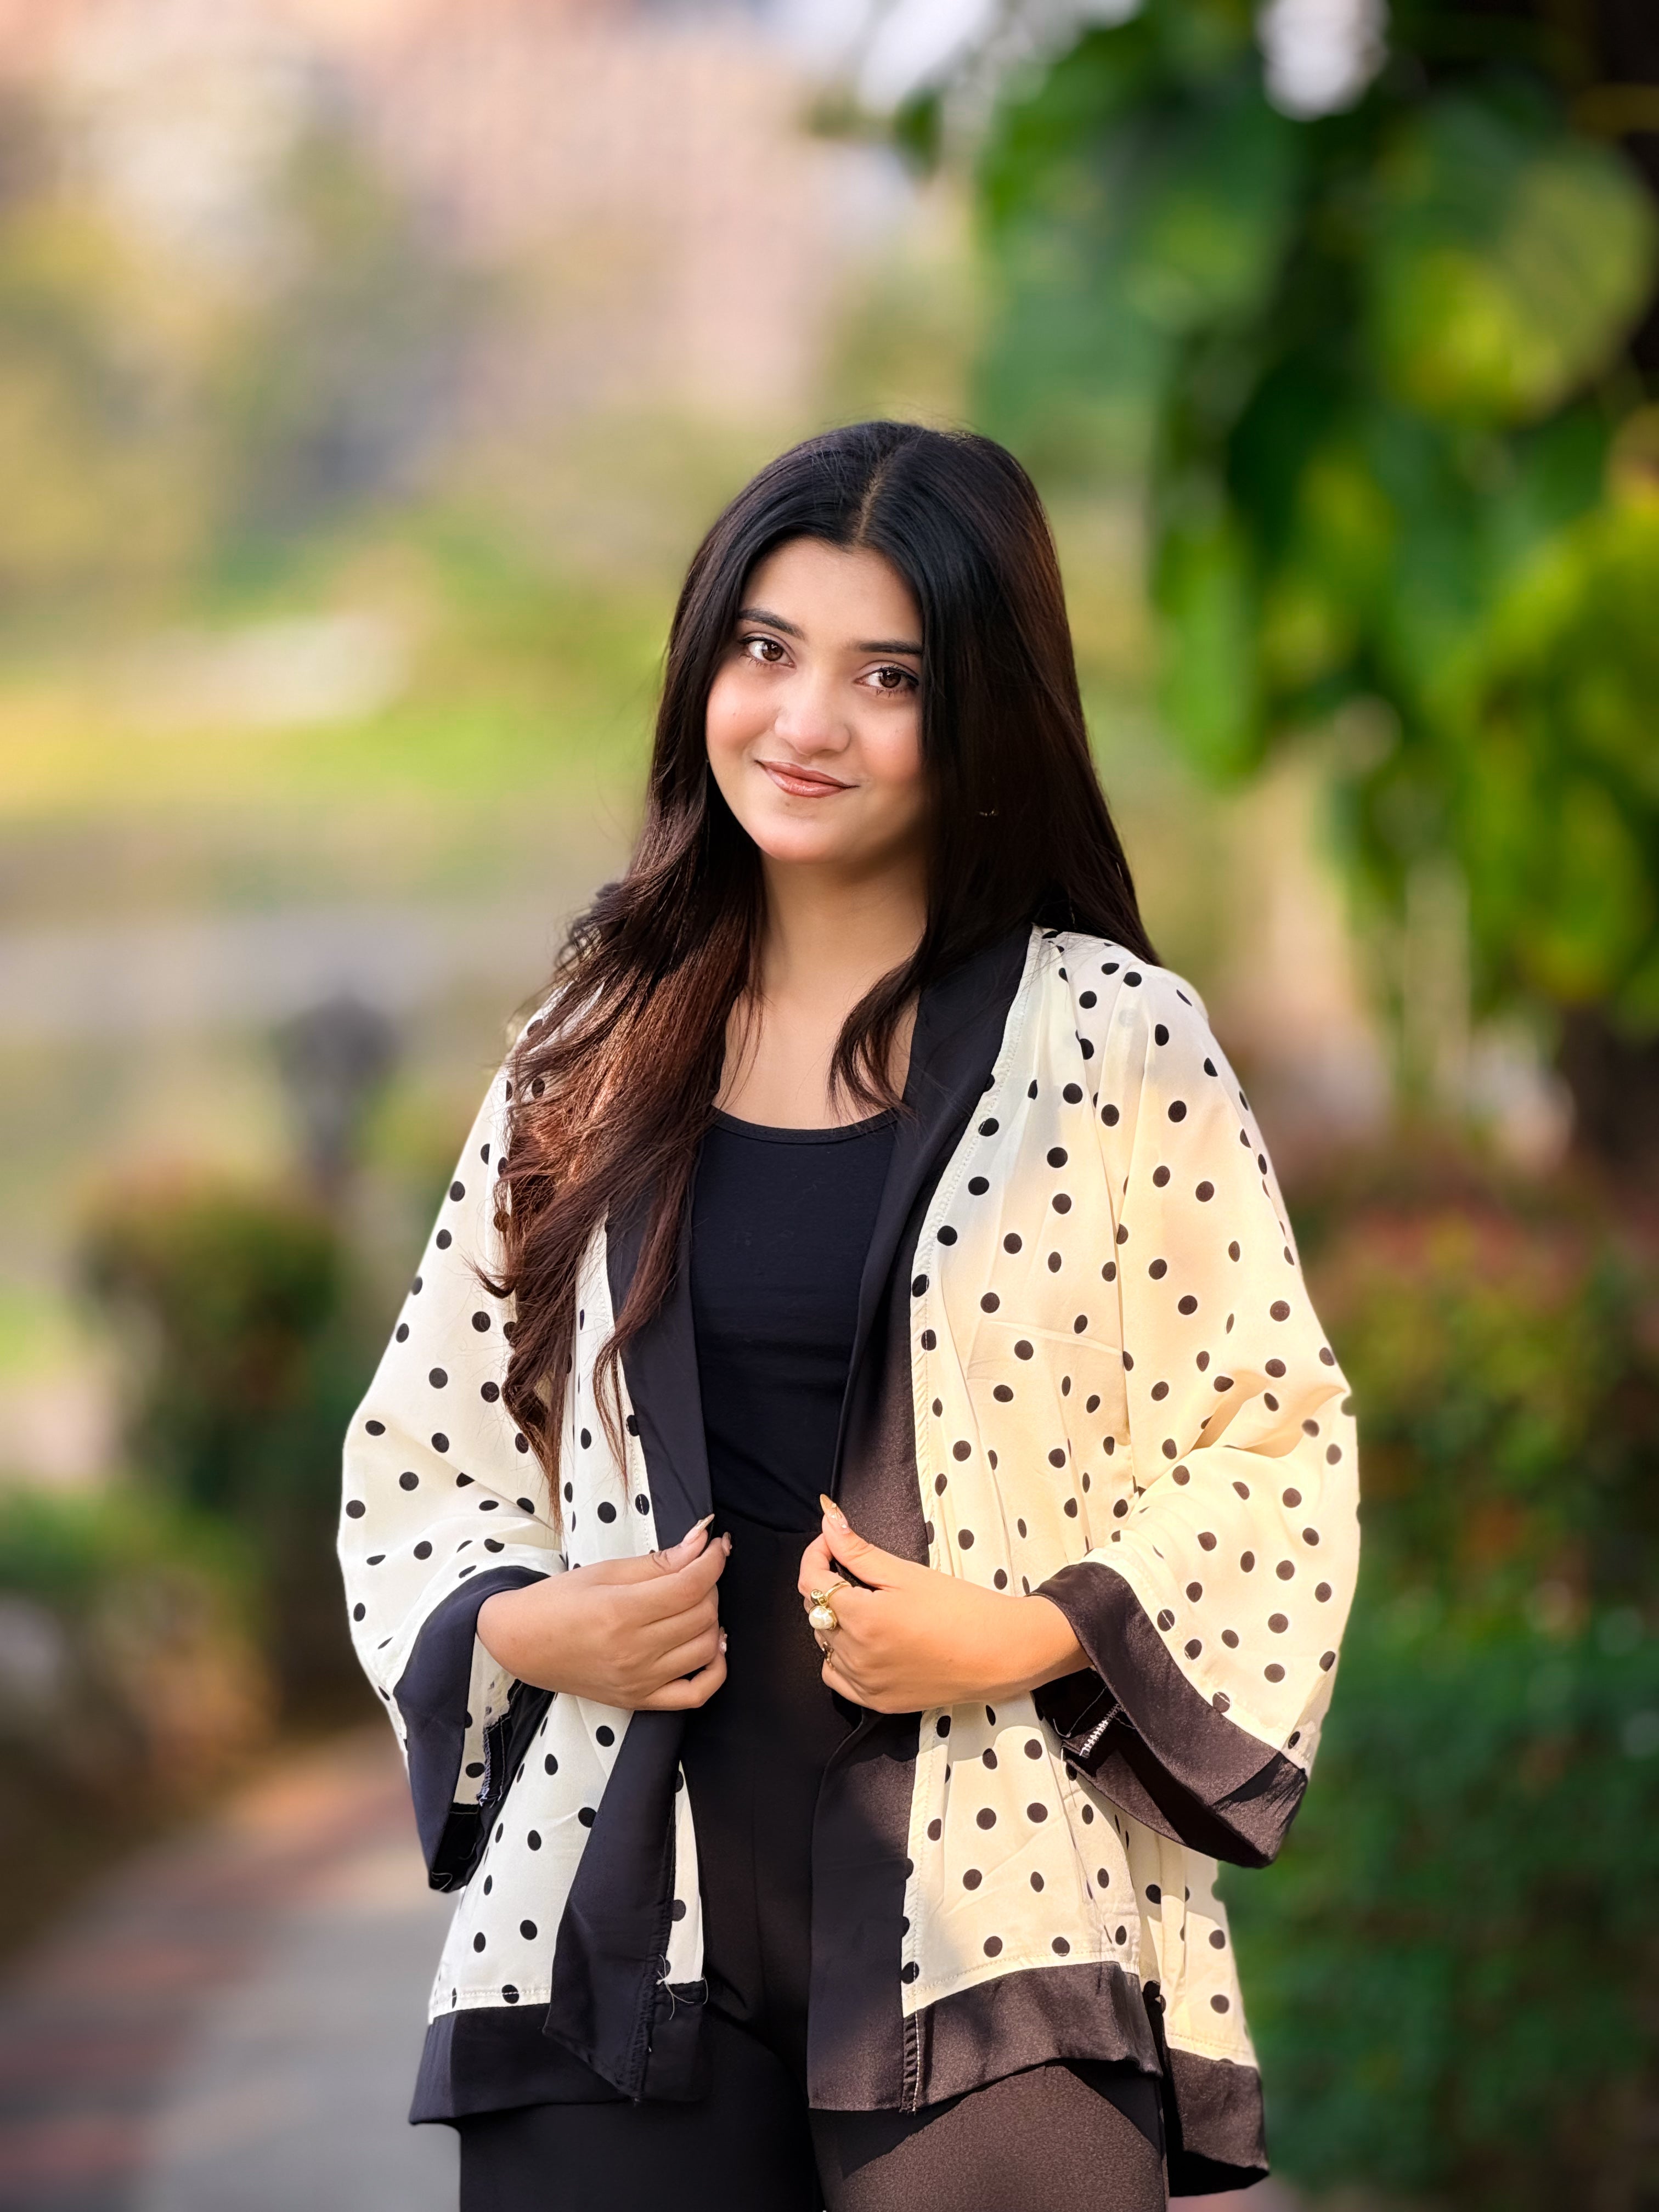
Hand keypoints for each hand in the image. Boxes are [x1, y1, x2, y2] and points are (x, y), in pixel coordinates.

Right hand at [478, 1513, 729, 1709]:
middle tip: (696, 1569)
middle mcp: (633, 1652)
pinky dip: (715, 1669)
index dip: (713, 1561)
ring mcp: (639, 1681)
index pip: (690, 1585)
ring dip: (712, 1619)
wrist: (522, 1644)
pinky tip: (712, 1645)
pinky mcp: (640, 1701)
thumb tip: (701, 1542)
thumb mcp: (605, 1571)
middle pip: (702, 1614)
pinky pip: (696, 1694)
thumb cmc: (557, 1602)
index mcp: (621, 1612)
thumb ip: (659, 1561)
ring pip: (706, 1648)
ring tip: (696, 1602)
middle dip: (709, 1584)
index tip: (717, 1545)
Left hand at [797, 1496, 1084, 1714]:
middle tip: (854, 1570)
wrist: (999, 1653)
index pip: (812, 1583)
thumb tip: (829, 1522)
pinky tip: (862, 1641)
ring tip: (865, 1604)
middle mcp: (856, 1656)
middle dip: (826, 1585)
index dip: (816, 1555)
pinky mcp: (877, 1702)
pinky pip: (837, 1676)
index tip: (831, 1542)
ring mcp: (865, 1684)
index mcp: (862, 1619)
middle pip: (815, 1612)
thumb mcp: (906, 1572)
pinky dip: (839, 1656)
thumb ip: (859, 1550)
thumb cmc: (960, 1607)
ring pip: (823, 1644)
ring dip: (833, 1620)